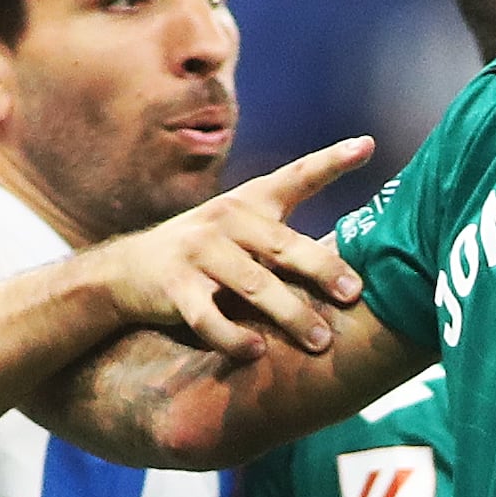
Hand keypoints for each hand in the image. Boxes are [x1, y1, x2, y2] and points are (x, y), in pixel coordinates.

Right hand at [86, 138, 375, 357]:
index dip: (331, 160)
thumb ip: (285, 239)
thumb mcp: (241, 230)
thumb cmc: (204, 254)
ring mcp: (198, 253)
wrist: (129, 270)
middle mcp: (225, 220)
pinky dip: (235, 337)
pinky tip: (257, 351)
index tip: (366, 145)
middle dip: (322, 269)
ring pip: (253, 286)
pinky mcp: (175, 288)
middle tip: (354, 293)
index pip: (295, 177)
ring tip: (320, 341)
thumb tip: (351, 272)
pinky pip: (210, 318)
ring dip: (290, 315)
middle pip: (283, 245)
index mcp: (248, 203)